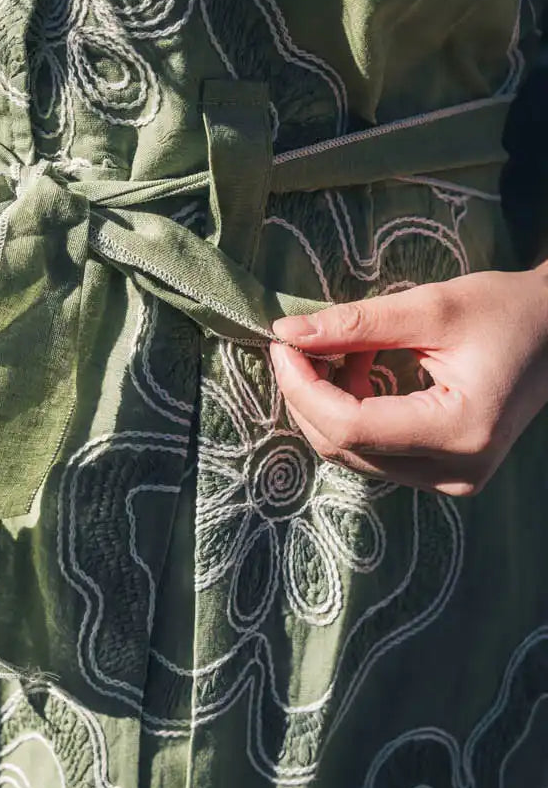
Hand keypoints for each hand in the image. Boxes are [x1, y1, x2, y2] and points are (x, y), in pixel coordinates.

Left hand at [269, 268, 547, 495]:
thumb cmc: (506, 311)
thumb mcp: (432, 307)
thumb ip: (356, 324)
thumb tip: (286, 334)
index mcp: (460, 432)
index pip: (351, 427)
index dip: (303, 388)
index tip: (281, 345)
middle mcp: (455, 472)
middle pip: (345, 448)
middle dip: (309, 396)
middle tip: (299, 343)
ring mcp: (451, 480)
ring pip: (355, 454)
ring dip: (330, 403)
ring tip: (346, 348)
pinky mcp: (444, 473)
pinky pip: (376, 452)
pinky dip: (354, 411)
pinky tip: (363, 368)